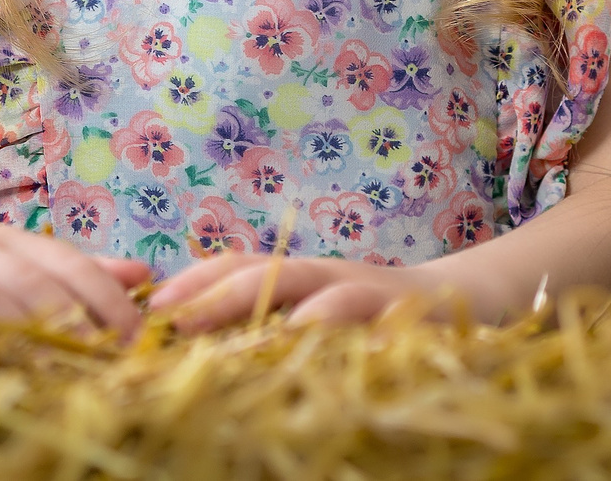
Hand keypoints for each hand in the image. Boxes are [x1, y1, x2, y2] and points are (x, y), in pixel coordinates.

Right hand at [0, 217, 151, 348]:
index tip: (135, 340)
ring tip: (50, 369)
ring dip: (17, 332)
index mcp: (7, 241)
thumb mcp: (10, 267)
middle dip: (69, 321)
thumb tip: (143, 277)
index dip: (103, 299)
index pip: (66, 262)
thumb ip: (71, 275)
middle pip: (28, 280)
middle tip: (101, 363)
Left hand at [148, 253, 449, 330]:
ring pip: (319, 289)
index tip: (152, 304)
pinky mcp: (406, 314)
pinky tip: (327, 343)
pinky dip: (351, 330)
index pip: (236, 266)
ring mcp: (365, 289)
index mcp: (295, 276)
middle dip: (219, 293)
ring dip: (281, 307)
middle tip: (178, 319)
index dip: (193, 280)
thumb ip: (266, 320)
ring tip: (247, 333)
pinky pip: (377, 319)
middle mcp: (324, 274)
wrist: (459, 299)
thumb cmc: (369, 317)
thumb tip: (195, 344)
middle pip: (266, 271)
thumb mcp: (313, 313)